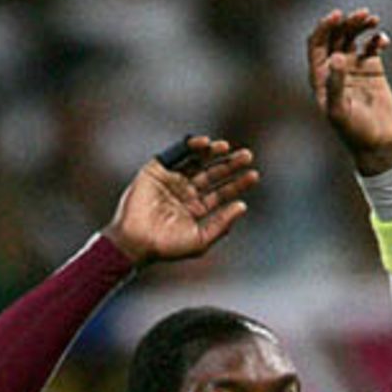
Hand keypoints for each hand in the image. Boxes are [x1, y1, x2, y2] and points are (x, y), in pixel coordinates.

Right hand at [101, 136, 257, 266]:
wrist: (136, 242)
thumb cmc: (168, 247)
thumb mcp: (201, 239)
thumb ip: (222, 223)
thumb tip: (243, 206)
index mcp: (197, 209)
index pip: (221, 193)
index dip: (238, 184)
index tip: (254, 175)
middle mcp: (185, 193)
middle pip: (212, 174)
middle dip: (229, 165)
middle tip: (248, 156)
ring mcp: (171, 180)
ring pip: (196, 162)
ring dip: (212, 153)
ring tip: (227, 148)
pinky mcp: (155, 170)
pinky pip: (175, 154)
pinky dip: (189, 146)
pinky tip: (206, 144)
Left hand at [307, 7, 391, 175]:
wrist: (377, 145)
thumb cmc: (354, 133)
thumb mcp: (340, 111)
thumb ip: (336, 84)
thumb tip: (337, 57)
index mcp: (321, 77)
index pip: (317, 44)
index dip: (324, 28)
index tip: (337, 17)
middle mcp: (335, 69)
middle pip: (336, 36)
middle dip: (346, 23)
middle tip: (361, 14)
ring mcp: (353, 68)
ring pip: (353, 38)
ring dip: (361, 25)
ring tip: (373, 19)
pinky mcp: (372, 71)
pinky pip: (372, 47)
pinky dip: (377, 39)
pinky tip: (384, 40)